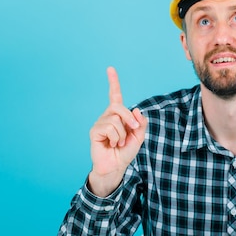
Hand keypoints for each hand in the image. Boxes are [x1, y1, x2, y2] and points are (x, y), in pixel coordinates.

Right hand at [88, 67, 147, 197]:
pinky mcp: (94, 131)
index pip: (115, 96)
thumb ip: (140, 123)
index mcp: (118, 116)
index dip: (113, 82)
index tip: (110, 69)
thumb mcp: (139, 136)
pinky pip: (109, 127)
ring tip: (119, 142)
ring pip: (115, 119)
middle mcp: (107, 116)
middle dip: (129, 118)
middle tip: (133, 130)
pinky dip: (116, 137)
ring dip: (122, 133)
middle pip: (118, 106)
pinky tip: (112, 144)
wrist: (116, 167)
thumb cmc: (125, 152)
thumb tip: (136, 110)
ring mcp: (100, 123)